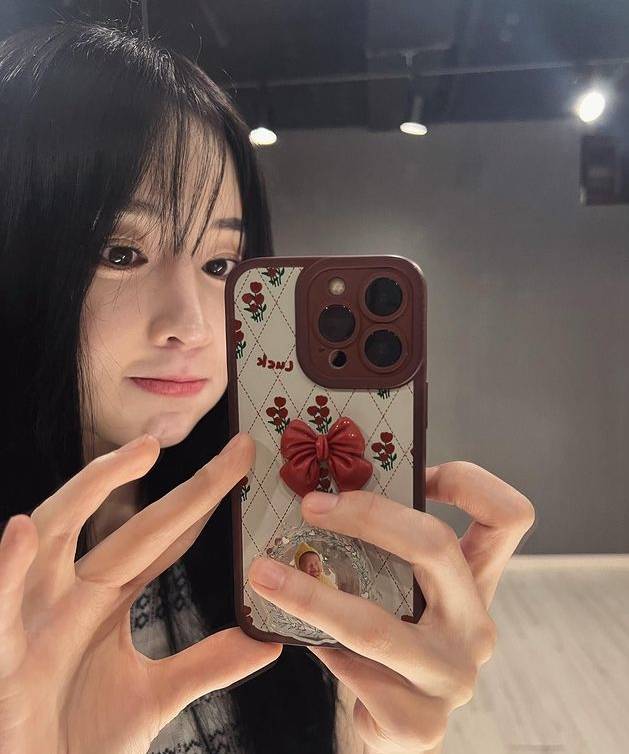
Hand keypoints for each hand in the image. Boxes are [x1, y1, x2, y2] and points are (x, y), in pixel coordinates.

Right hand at [0, 432, 280, 753]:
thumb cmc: (79, 738)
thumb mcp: (155, 694)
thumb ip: (207, 663)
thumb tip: (268, 640)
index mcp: (108, 598)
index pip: (166, 536)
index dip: (205, 500)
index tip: (243, 463)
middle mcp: (74, 592)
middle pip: (131, 526)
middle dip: (184, 488)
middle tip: (234, 450)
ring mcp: (36, 614)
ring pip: (58, 532)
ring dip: (92, 490)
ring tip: (141, 454)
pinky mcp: (3, 654)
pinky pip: (0, 607)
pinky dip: (7, 569)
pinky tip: (21, 531)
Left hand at [248, 461, 534, 752]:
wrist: (395, 719)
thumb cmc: (395, 635)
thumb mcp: (404, 583)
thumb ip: (389, 540)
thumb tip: (329, 485)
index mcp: (477, 580)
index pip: (508, 517)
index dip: (469, 482)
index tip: (416, 472)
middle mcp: (476, 626)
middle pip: (436, 546)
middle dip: (368, 516)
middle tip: (311, 506)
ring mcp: (452, 677)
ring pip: (376, 625)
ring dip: (311, 596)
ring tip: (265, 575)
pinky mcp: (421, 723)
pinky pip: (354, 673)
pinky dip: (319, 648)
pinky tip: (305, 642)